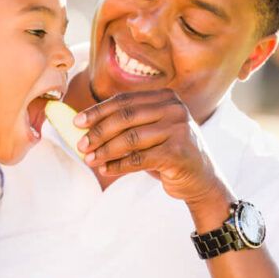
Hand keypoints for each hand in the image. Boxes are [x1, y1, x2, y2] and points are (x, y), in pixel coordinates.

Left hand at [76, 89, 232, 211]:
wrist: (201, 180)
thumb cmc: (168, 153)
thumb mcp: (151, 131)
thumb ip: (127, 124)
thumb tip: (85, 126)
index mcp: (166, 97)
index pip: (124, 100)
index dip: (98, 111)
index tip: (77, 122)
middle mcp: (174, 108)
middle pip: (125, 117)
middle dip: (98, 132)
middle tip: (80, 144)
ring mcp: (178, 129)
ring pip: (130, 138)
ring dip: (105, 150)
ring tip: (89, 159)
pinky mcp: (178, 152)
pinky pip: (139, 158)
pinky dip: (119, 166)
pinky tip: (106, 170)